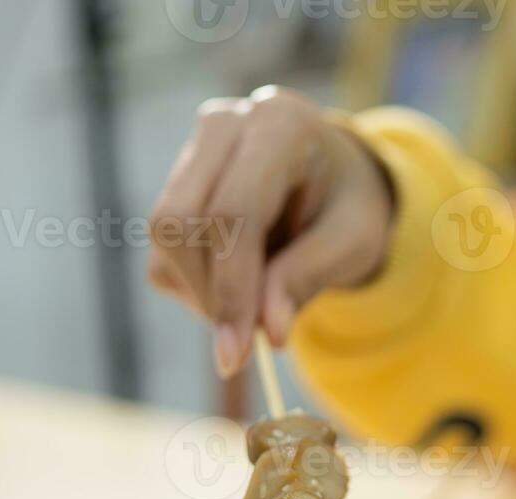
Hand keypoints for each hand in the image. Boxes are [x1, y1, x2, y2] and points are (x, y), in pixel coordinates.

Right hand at [148, 86, 393, 377]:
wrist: (337, 181)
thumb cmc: (350, 208)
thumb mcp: (353, 244)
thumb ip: (307, 279)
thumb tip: (268, 332)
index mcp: (280, 126)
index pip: (232, 213)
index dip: (231, 290)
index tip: (235, 356)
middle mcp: (225, 124)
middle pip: (182, 222)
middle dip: (211, 295)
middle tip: (248, 342)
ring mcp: (193, 149)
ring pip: (164, 237)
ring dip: (202, 293)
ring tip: (256, 304)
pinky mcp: (174, 182)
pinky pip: (162, 251)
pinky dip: (194, 286)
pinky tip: (239, 284)